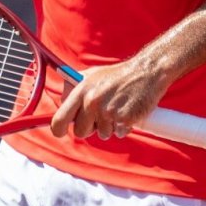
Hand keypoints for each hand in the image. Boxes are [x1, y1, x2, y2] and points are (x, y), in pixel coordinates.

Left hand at [50, 59, 169, 140]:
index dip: (58, 129)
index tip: (61, 132)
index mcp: (81, 90)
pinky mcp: (125, 119)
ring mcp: (109, 111)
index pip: (59, 119)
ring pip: (102, 134)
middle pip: (80, 132)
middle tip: (100, 117)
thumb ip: (75, 88)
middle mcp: (92, 101)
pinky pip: (119, 133)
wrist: (147, 71)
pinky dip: (124, 127)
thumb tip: (61, 103)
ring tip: (117, 109)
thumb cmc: (118, 75)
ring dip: (110, 127)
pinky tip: (128, 112)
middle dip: (89, 128)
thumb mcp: (92, 75)